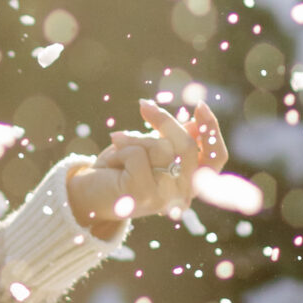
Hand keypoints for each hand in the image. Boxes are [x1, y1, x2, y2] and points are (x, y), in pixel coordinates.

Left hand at [65, 97, 226, 236]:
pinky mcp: (144, 193)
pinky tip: (110, 166)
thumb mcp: (149, 151)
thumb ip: (173, 141)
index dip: (211, 131)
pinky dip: (119, 152)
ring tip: (117, 148)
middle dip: (164, 121)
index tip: (200, 106)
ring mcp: (164, 197)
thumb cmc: (120, 171)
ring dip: (134, 139)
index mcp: (189, 185)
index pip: (215, 159)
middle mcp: (182, 195)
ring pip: (161, 147)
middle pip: (187, 146)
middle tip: (144, 106)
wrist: (86, 196)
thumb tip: (193, 123)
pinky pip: (138, 155)